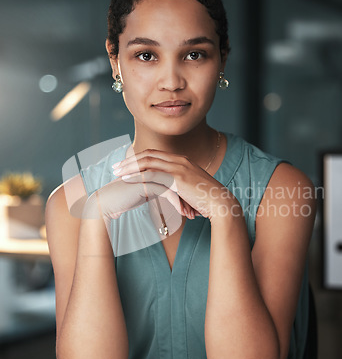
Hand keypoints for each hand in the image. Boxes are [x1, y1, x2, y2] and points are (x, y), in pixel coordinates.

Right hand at [82, 167, 194, 225]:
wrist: (108, 203)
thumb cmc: (126, 198)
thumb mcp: (147, 192)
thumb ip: (159, 187)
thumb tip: (174, 194)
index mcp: (155, 167)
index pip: (178, 177)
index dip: (187, 191)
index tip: (195, 205)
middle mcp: (154, 167)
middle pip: (179, 180)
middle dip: (190, 196)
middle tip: (198, 210)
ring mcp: (150, 173)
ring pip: (175, 186)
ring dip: (185, 201)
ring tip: (191, 214)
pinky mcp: (145, 182)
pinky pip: (167, 192)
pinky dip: (176, 203)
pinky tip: (182, 213)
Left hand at [113, 149, 239, 221]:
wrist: (221, 203)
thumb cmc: (206, 200)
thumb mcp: (190, 189)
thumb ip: (178, 186)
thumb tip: (169, 192)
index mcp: (181, 161)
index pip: (155, 154)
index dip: (138, 158)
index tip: (125, 165)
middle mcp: (179, 160)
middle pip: (148, 155)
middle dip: (129, 160)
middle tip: (115, 167)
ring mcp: (178, 167)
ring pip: (147, 162)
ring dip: (129, 167)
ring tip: (116, 173)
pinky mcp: (177, 178)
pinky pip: (152, 174)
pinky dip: (137, 176)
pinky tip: (126, 180)